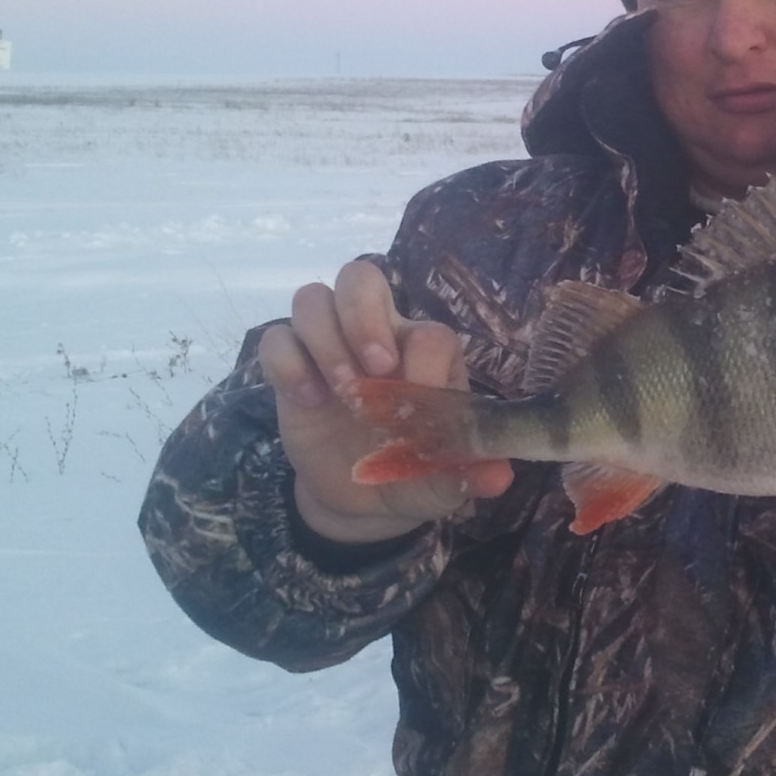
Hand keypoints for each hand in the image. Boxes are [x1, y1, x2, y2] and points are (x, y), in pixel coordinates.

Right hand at [257, 259, 512, 543]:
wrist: (357, 497)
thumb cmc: (410, 475)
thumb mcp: (439, 485)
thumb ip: (465, 477)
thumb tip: (499, 478)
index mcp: (427, 356)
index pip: (426, 330)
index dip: (420, 356)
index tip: (413, 392)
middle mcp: (379, 336)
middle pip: (361, 277)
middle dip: (362, 315)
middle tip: (373, 368)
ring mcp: (331, 346)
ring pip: (313, 298)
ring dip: (324, 339)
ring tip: (340, 391)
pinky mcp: (292, 366)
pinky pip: (276, 338)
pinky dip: (287, 363)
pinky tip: (307, 400)